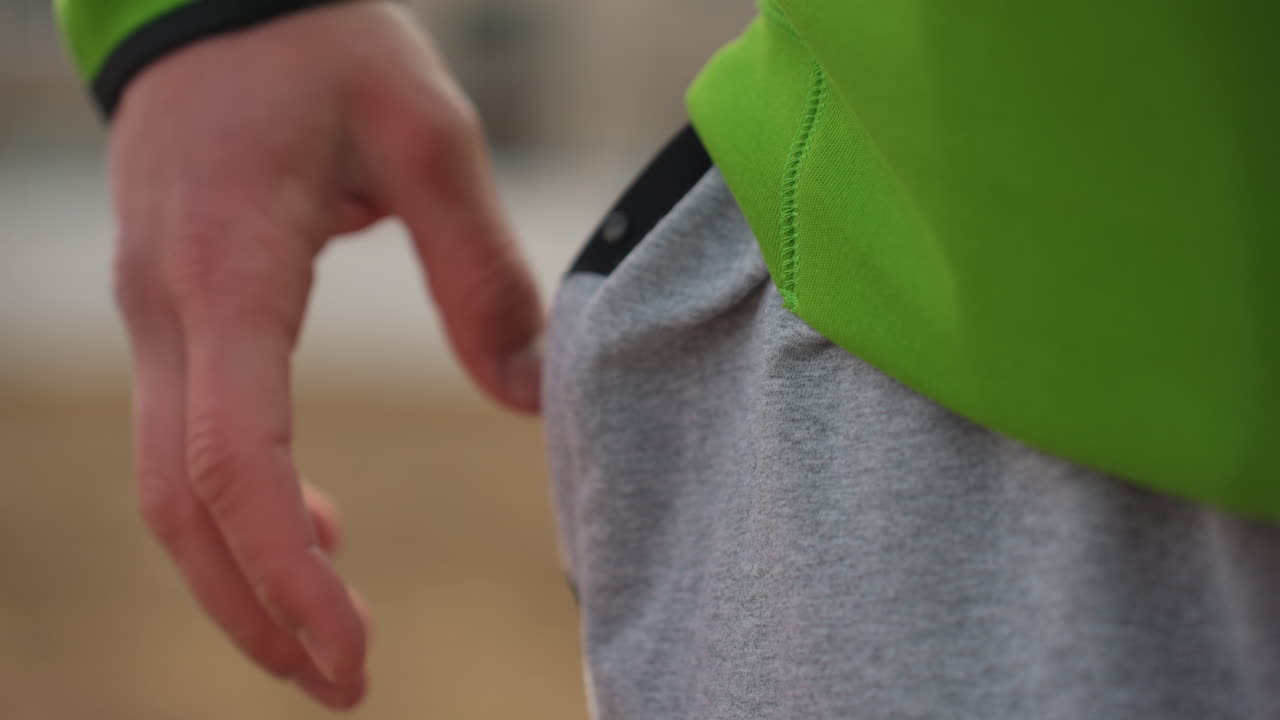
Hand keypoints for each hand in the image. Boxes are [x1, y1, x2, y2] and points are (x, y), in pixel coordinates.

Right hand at [109, 1, 541, 707]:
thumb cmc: (323, 46)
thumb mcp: (428, 132)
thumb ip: (482, 268)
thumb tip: (528, 399)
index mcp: (229, 268)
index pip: (231, 456)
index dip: (286, 570)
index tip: (352, 650)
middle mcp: (168, 311)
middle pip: (180, 505)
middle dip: (257, 612)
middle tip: (349, 684)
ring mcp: (154, 317)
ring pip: (168, 490)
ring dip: (242, 580)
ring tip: (330, 644)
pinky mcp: (171, 317)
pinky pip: (185, 443)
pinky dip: (243, 514)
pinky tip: (312, 532)